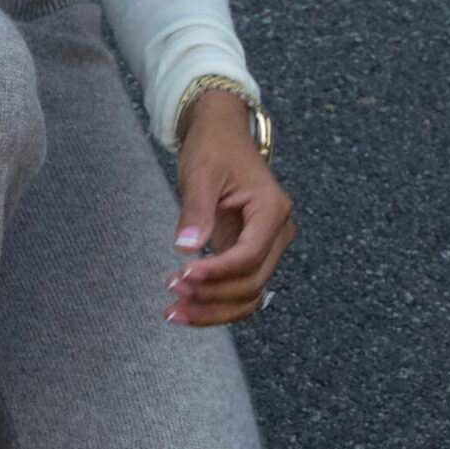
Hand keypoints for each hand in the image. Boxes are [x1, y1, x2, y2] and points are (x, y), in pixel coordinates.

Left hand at [165, 90, 295, 327]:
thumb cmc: (214, 148)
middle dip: (212, 296)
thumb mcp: (201, 174)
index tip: (182, 275)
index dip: (217, 272)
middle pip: (252, 282)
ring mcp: (268, 246)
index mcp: (271, 210)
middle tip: (172, 295)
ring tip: (174, 312)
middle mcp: (277, 232)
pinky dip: (217, 305)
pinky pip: (241, 290)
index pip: (249, 256)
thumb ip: (196, 211)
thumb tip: (186, 248)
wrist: (223, 136)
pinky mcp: (252, 254)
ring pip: (250, 296)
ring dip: (215, 310)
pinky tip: (188, 309)